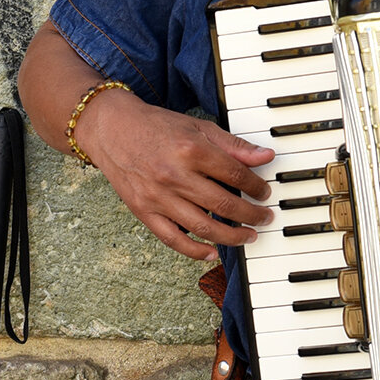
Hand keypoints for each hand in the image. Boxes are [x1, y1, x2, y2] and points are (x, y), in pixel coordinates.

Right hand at [76, 88, 274, 259]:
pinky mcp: (144, 211)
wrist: (113, 129)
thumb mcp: (199, 127)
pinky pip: (173, 239)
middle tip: (265, 218)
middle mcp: (175, 175)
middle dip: (251, 215)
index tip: (266, 193)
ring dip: (231, 236)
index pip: (236, 176)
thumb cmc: (157, 127)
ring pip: (203, 226)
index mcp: (192, 150)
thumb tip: (265, 157)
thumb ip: (233, 145)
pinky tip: (213, 253)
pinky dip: (194, 250)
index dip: (257, 187)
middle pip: (224, 204)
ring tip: (248, 237)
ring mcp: (158, 197)